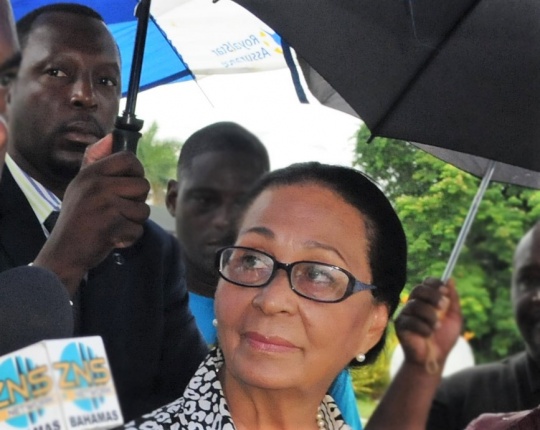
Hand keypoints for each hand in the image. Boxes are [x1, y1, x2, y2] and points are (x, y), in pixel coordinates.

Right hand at [33, 134, 150, 294]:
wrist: (63, 252)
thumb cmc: (78, 219)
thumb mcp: (80, 186)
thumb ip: (96, 162)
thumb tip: (111, 137)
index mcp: (91, 173)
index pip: (128, 159)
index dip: (137, 170)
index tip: (132, 183)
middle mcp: (97, 185)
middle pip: (143, 185)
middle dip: (137, 201)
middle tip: (119, 211)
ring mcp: (105, 205)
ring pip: (143, 210)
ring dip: (133, 221)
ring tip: (114, 224)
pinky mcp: (112, 225)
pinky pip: (138, 229)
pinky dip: (129, 238)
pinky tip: (113, 238)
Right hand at [394, 277, 461, 371]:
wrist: (435, 358)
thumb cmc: (443, 338)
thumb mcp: (454, 318)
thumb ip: (453, 300)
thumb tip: (451, 280)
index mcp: (427, 300)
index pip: (426, 283)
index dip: (435, 284)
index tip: (445, 291)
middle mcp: (414, 303)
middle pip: (418, 289)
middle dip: (433, 296)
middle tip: (443, 307)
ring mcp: (405, 313)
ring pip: (415, 305)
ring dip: (429, 315)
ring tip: (436, 327)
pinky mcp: (400, 324)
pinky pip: (410, 320)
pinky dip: (423, 327)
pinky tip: (427, 334)